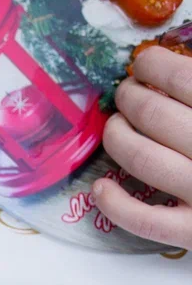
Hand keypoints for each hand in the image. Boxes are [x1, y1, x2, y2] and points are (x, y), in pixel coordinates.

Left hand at [96, 47, 191, 247]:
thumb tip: (184, 68)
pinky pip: (145, 221)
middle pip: (154, 116)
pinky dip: (114, 204)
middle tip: (127, 94)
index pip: (183, 80)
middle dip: (131, 99)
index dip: (156, 66)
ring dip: (118, 138)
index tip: (146, 63)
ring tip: (115, 126)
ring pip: (142, 160)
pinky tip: (101, 187)